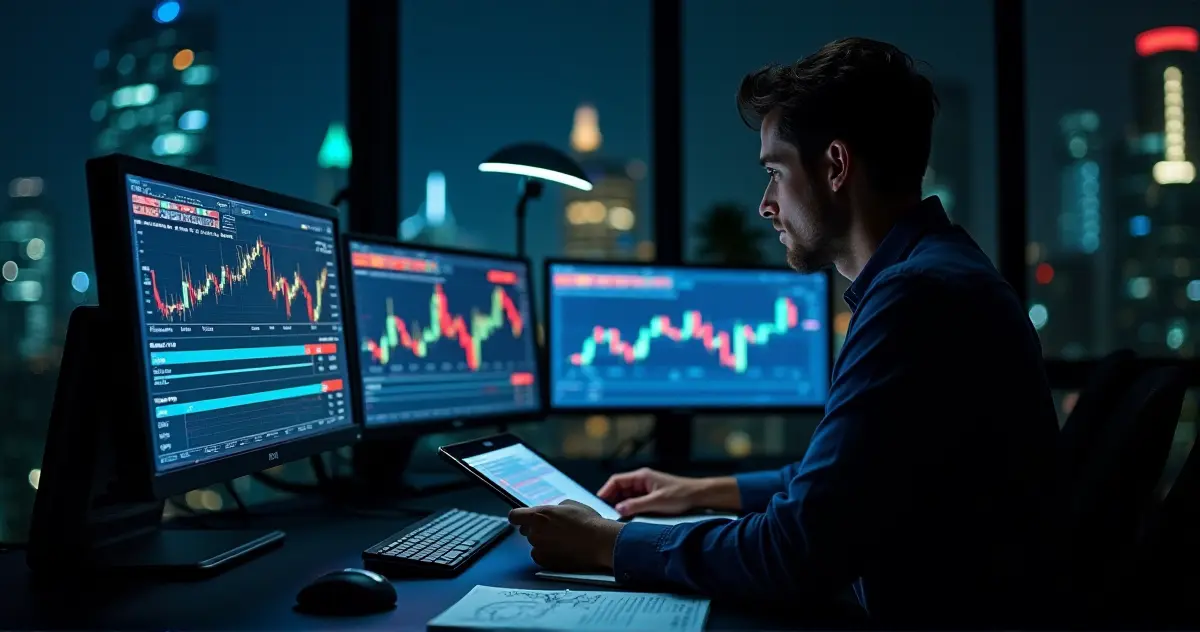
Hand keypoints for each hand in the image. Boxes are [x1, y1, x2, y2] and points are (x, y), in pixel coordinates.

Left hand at [508, 500, 624, 571]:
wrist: (599, 542)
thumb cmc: (587, 521)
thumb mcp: (570, 505)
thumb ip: (553, 509)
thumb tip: (549, 514)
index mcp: (539, 515)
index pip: (514, 516)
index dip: (519, 517)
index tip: (523, 519)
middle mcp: (535, 532)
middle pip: (525, 530)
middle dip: (535, 529)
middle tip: (552, 530)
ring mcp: (539, 548)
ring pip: (534, 543)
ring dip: (542, 541)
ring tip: (561, 541)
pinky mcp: (545, 562)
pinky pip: (540, 556)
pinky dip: (547, 554)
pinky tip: (561, 551)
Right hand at [597, 468, 739, 516]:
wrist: (698, 496)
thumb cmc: (680, 495)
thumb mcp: (657, 502)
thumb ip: (636, 505)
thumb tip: (618, 509)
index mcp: (641, 476)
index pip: (616, 480)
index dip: (605, 491)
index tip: (598, 502)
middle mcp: (641, 480)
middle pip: (619, 488)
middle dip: (612, 500)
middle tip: (606, 513)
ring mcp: (646, 488)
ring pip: (626, 496)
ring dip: (621, 505)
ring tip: (616, 517)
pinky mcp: (651, 496)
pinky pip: (635, 501)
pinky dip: (630, 508)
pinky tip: (628, 517)